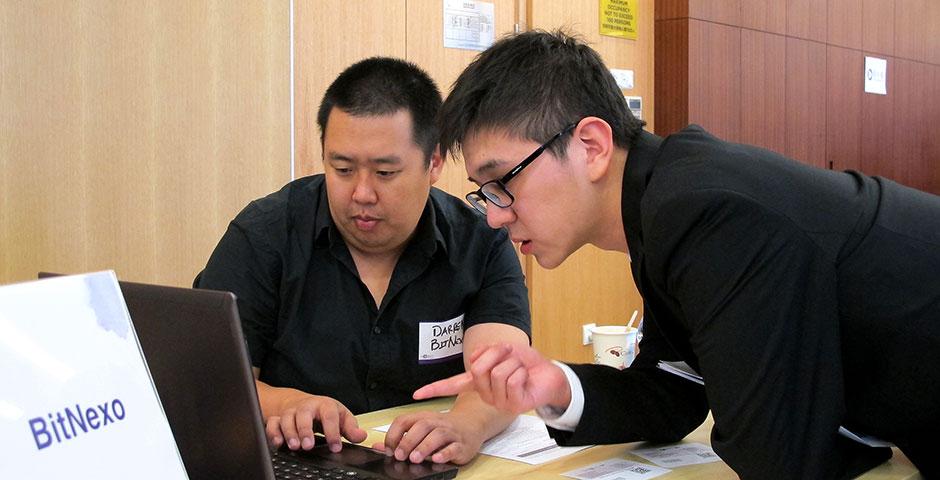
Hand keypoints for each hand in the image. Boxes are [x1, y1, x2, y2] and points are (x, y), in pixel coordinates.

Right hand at [265, 393, 365, 452]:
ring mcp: (291, 412)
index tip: (335, 447)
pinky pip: (272, 423)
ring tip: (295, 447)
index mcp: (325, 405)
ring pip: (286, 419)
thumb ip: (351, 428)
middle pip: (304, 415)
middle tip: (309, 446)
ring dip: (289, 433)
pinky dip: (273, 433)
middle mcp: (306, 407)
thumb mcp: (341, 416)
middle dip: (306, 430)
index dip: (333, 432)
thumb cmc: (324, 411)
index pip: (329, 416)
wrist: (304, 403)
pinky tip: (278, 443)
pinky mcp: (278, 418)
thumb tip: (361, 436)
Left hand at [372, 411, 483, 463]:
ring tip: (415, 458)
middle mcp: (437, 423)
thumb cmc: (443, 428)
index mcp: (424, 417)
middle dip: (409, 441)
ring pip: (438, 436)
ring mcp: (451, 433)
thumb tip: (377, 447)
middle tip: (400, 455)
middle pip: (422, 426)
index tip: (389, 448)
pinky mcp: (462, 445)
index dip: (394, 434)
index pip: (405, 420)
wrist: (471, 424)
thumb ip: (400, 438)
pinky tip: (437, 459)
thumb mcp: (421, 429)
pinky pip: (454, 447)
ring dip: (424, 447)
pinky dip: (445, 453)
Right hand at [413, 343, 570, 414]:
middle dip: (498, 354)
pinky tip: (526, 378)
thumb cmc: (526, 363)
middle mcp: (485, 394)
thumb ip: (487, 352)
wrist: (550, 376)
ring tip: (520, 370)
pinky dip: (522, 371)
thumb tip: (474, 359)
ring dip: (514, 363)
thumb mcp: (503, 350)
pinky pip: (511, 380)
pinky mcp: (512, 406)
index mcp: (478, 381)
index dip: (434, 389)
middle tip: (511, 358)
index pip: (452, 385)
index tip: (416, 395)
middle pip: (478, 367)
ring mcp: (498, 402)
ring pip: (497, 372)